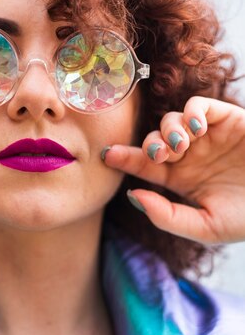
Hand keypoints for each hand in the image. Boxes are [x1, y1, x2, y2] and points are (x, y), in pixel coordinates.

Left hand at [103, 96, 244, 243]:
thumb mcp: (206, 227)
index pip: (145, 167)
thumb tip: (132, 196)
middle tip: (159, 156)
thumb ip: (168, 216)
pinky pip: (199, 106)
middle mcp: (190, 156)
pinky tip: (195, 129)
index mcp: (180, 180)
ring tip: (181, 146)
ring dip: (167, 130)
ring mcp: (207, 137)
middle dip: (148, 145)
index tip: (106, 155)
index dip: (124, 159)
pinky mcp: (227, 119)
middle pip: (153, 141)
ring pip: (170, 121)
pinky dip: (191, 113)